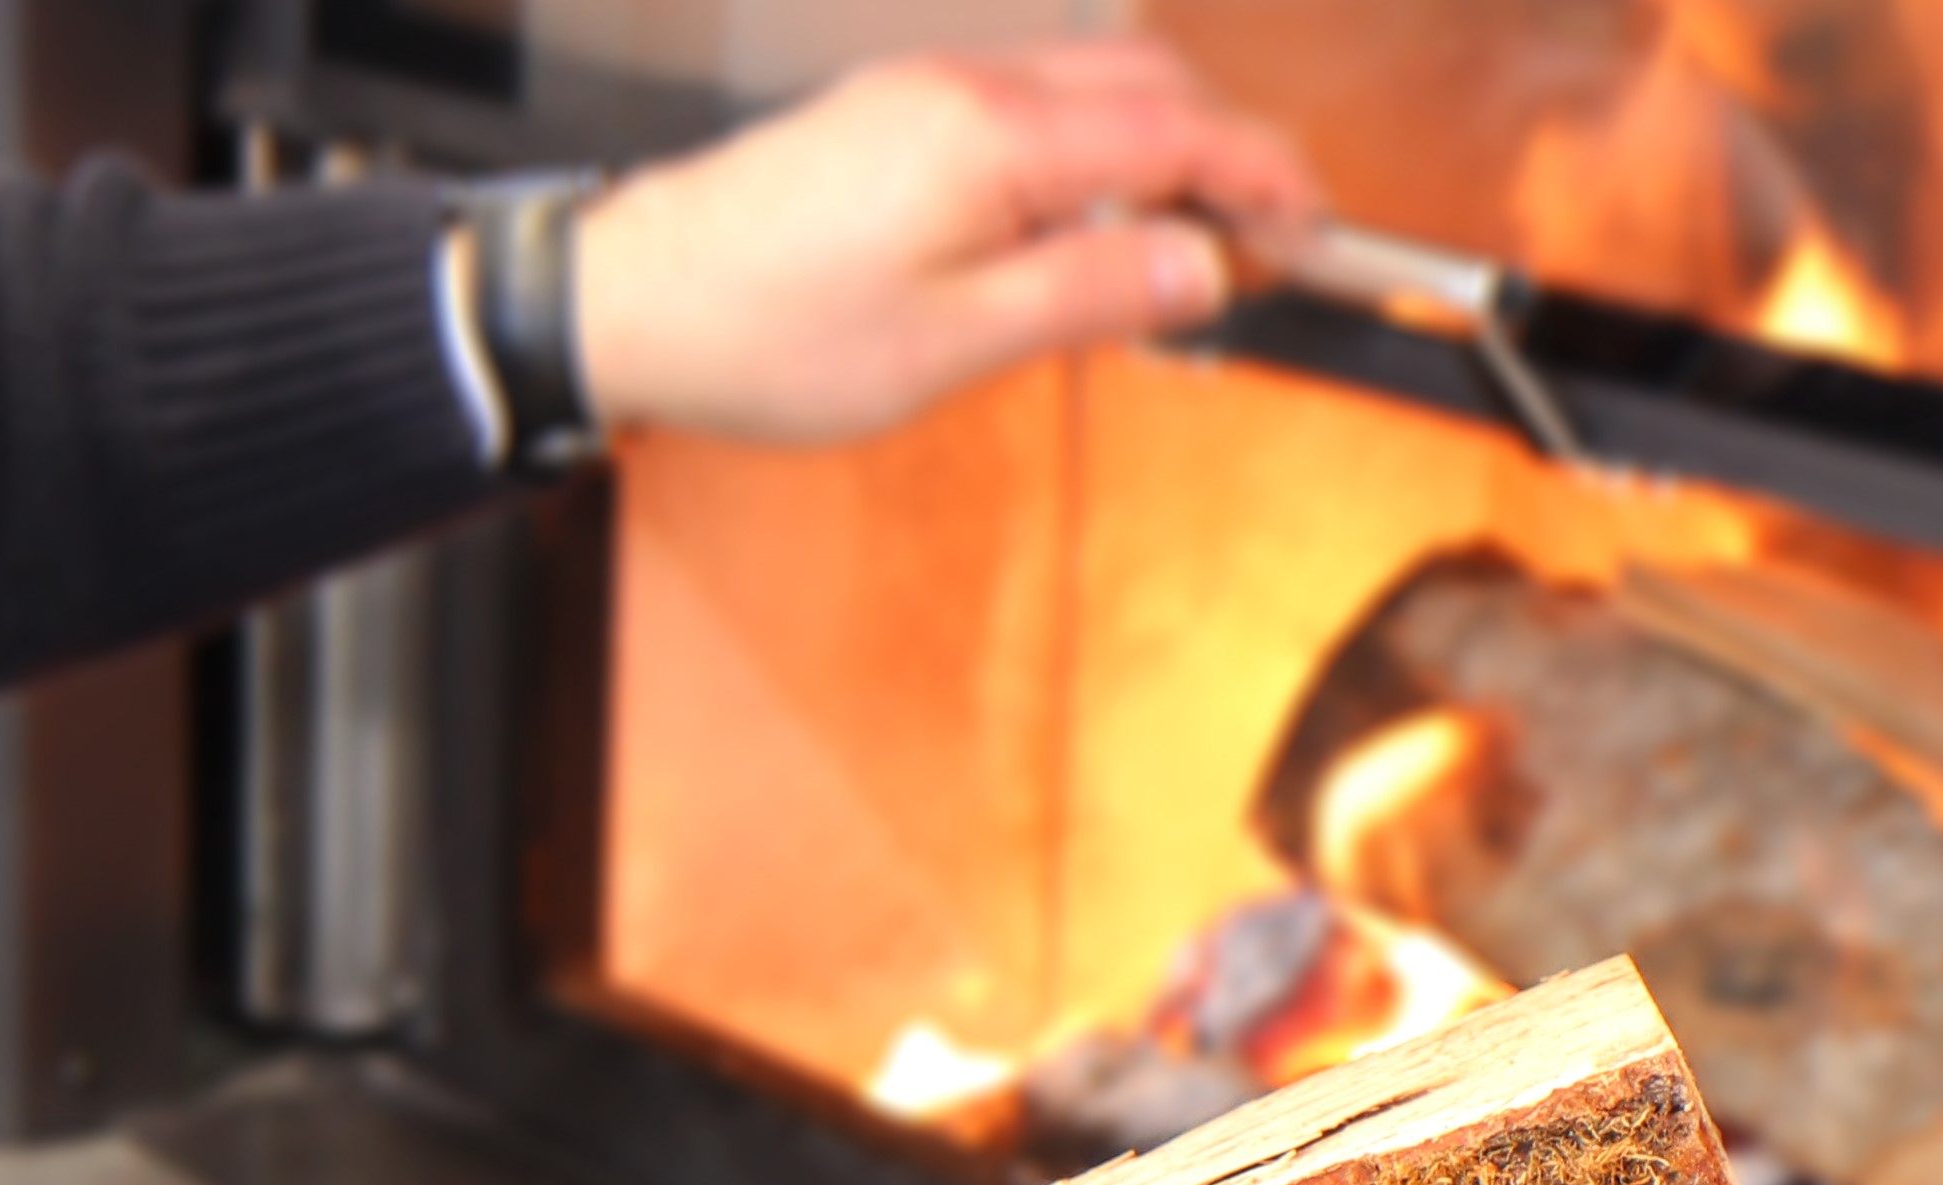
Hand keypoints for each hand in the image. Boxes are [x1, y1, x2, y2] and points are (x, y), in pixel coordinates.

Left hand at [573, 36, 1322, 445]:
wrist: (629, 304)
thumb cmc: (770, 334)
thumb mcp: (957, 343)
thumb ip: (1095, 291)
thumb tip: (1205, 266)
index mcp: (992, 138)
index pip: (1177, 128)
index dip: (1264, 176)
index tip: (1313, 232)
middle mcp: (965, 90)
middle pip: (1148, 83)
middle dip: (1228, 152)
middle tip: (1265, 248)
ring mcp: (925, 93)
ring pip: (1091, 90)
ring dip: (1162, 155)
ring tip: (1182, 259)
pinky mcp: (894, 115)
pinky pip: (1030, 111)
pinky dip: (1095, 157)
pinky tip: (1089, 238)